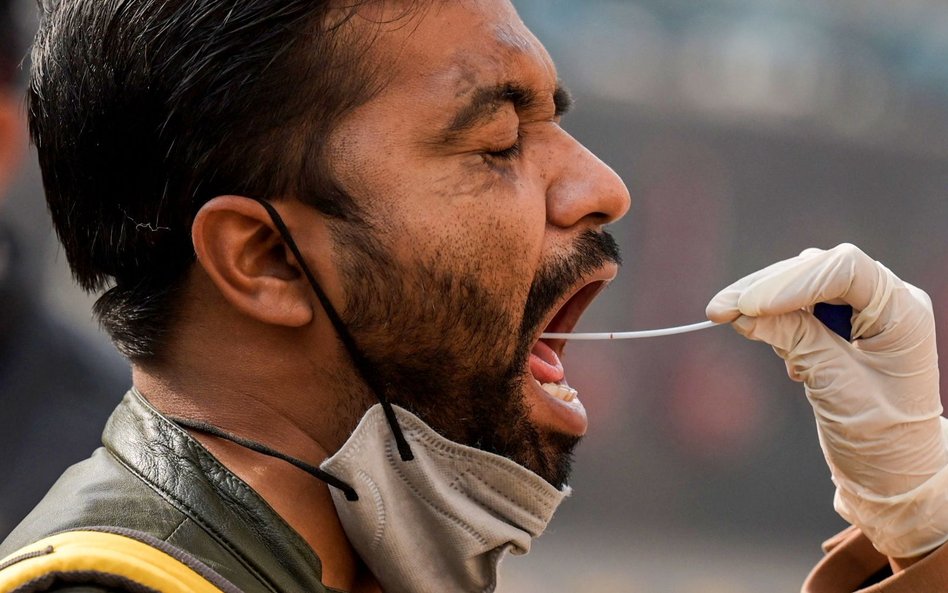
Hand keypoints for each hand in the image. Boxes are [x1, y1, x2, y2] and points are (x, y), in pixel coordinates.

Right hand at [706, 243, 947, 558]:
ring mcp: (865, 310)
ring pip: (803, 283)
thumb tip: (743, 313)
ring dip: (764, 301)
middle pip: (817, 270)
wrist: (893, 473)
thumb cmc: (880, 438)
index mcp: (903, 313)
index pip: (846, 270)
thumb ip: (795, 342)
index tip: (747, 306)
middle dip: (765, 288)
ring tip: (732, 322)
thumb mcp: (835, 388)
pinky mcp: (842, 323)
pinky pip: (799, 304)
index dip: (793, 281)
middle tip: (718, 311)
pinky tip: (771, 345)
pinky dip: (774, 318)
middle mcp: (887, 301)